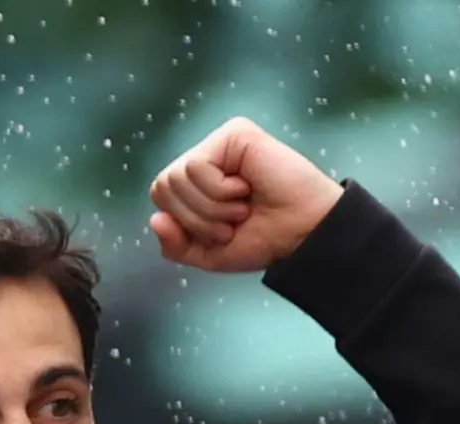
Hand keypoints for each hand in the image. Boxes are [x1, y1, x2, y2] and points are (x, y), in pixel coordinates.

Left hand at [149, 118, 344, 272]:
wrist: (304, 234)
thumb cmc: (266, 239)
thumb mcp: (210, 253)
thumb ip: (177, 244)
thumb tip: (156, 219)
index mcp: (199, 181)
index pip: (161, 197)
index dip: (184, 224)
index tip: (222, 231)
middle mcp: (207, 156)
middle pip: (162, 186)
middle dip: (196, 218)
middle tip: (234, 219)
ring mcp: (220, 142)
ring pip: (176, 178)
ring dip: (211, 208)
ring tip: (242, 207)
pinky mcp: (234, 133)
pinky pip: (196, 167)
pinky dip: (219, 192)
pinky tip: (246, 188)